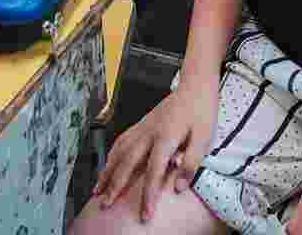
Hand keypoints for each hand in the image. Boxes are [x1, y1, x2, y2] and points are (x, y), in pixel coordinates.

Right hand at [90, 77, 215, 221]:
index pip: (154, 172)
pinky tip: (106, 167)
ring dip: (107, 172)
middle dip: (115, 186)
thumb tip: (178, 188)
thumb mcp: (205, 139)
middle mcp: (148, 133)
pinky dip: (110, 157)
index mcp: (166, 137)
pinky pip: (120, 142)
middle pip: (127, 163)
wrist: (194, 87)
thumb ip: (190, 163)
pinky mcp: (140, 124)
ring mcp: (142, 128)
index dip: (148, 195)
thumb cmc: (201, 113)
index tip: (145, 215)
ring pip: (119, 152)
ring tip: (97, 190)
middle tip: (105, 205)